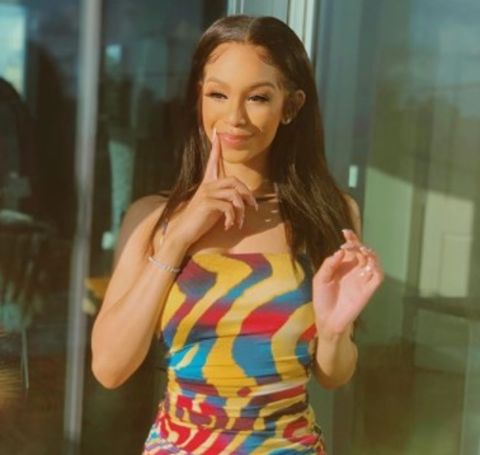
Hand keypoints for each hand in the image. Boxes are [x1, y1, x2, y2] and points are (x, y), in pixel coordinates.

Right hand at [165, 128, 257, 247]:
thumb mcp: (213, 207)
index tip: (217, 132)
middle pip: (234, 180)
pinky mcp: (207, 203)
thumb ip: (224, 199)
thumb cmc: (199, 220)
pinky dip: (233, 218)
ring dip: (242, 210)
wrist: (183, 232)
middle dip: (247, 194)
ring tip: (240, 222)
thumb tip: (242, 200)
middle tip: (253, 207)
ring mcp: (206, 193)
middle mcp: (206, 185)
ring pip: (234, 194)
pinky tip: (229, 226)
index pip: (212, 162)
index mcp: (207, 184)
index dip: (216, 148)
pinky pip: (229, 207)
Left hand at [312, 229, 383, 336]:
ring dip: (369, 253)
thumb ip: (329, 264)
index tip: (345, 232)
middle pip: (362, 252)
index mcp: (343, 266)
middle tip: (348, 244)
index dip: (351, 239)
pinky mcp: (368, 290)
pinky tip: (368, 261)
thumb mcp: (320, 279)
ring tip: (361, 250)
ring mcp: (362, 280)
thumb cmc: (322, 299)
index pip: (351, 249)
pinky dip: (376, 267)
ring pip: (373, 261)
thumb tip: (340, 252)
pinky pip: (378, 276)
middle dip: (357, 244)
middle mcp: (354, 271)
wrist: (327, 319)